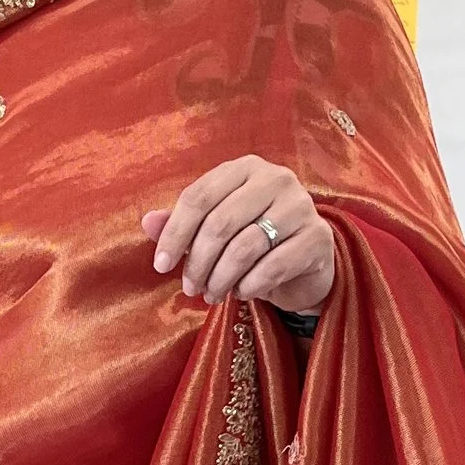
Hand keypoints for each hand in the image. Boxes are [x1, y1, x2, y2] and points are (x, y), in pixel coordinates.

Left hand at [144, 156, 335, 313]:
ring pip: (245, 247)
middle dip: (198, 262)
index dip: (175, 233)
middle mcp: (275, 178)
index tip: (160, 265)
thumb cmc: (253, 240)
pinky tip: (241, 293)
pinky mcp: (317, 238)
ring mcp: (300, 206)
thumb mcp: (216, 230)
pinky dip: (250, 285)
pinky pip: (273, 266)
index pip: (199, 196)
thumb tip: (147, 222)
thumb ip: (183, 224)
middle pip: (220, 223)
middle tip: (189, 288)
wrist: (304, 263)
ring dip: (221, 278)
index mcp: (244, 168)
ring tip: (212, 295)